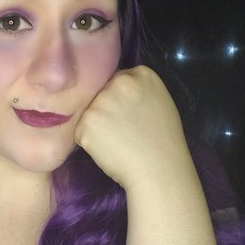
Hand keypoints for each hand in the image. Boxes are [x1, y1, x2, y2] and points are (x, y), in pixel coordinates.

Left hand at [73, 65, 193, 190]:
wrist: (159, 170)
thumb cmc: (164, 142)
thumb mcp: (160, 103)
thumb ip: (138, 90)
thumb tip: (114, 90)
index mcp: (142, 74)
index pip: (118, 80)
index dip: (120, 100)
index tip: (129, 115)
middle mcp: (119, 82)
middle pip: (100, 93)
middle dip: (105, 109)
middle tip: (122, 130)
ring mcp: (100, 102)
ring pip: (89, 112)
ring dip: (96, 126)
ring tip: (116, 141)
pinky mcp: (86, 122)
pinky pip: (80, 130)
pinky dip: (88, 142)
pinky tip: (107, 149)